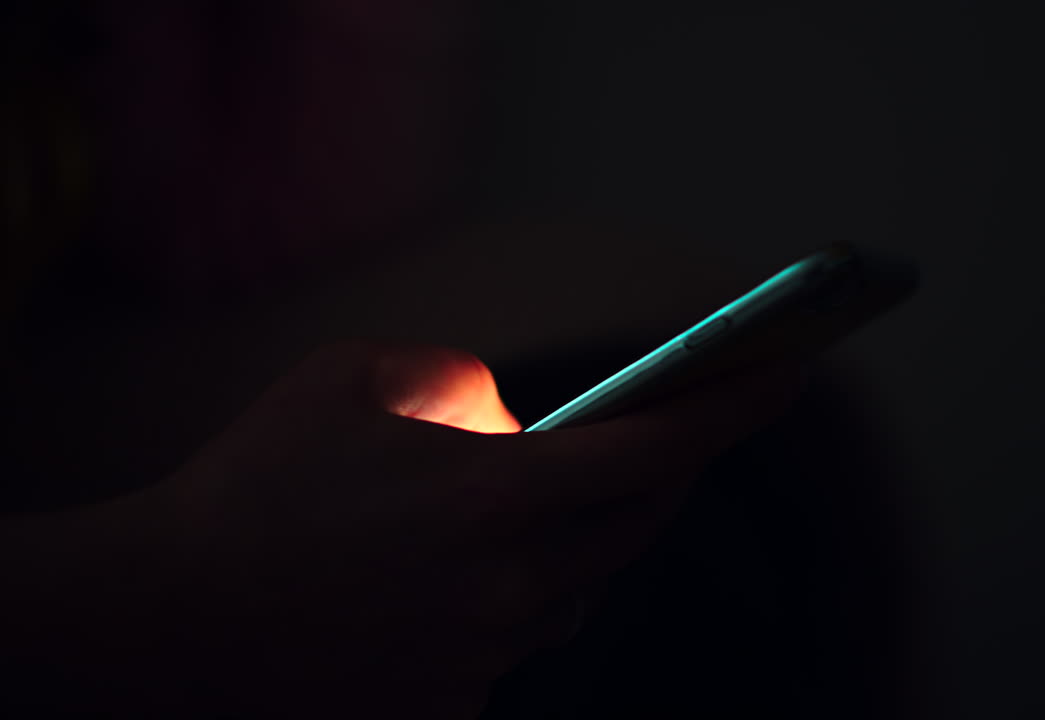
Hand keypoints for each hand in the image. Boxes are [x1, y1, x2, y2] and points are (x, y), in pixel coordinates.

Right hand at [4, 341, 806, 717]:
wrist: (162, 617)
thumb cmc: (253, 481)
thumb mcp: (359, 377)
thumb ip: (463, 384)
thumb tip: (520, 425)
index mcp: (497, 495)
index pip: (659, 447)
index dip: (736, 406)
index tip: (790, 371)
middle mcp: (510, 584)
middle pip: (635, 524)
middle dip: (663, 472)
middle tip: (673, 427)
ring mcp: (484, 655)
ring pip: (577, 587)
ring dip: (579, 537)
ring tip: (536, 497)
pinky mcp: (453, 704)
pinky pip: (516, 636)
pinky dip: (510, 593)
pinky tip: (453, 572)